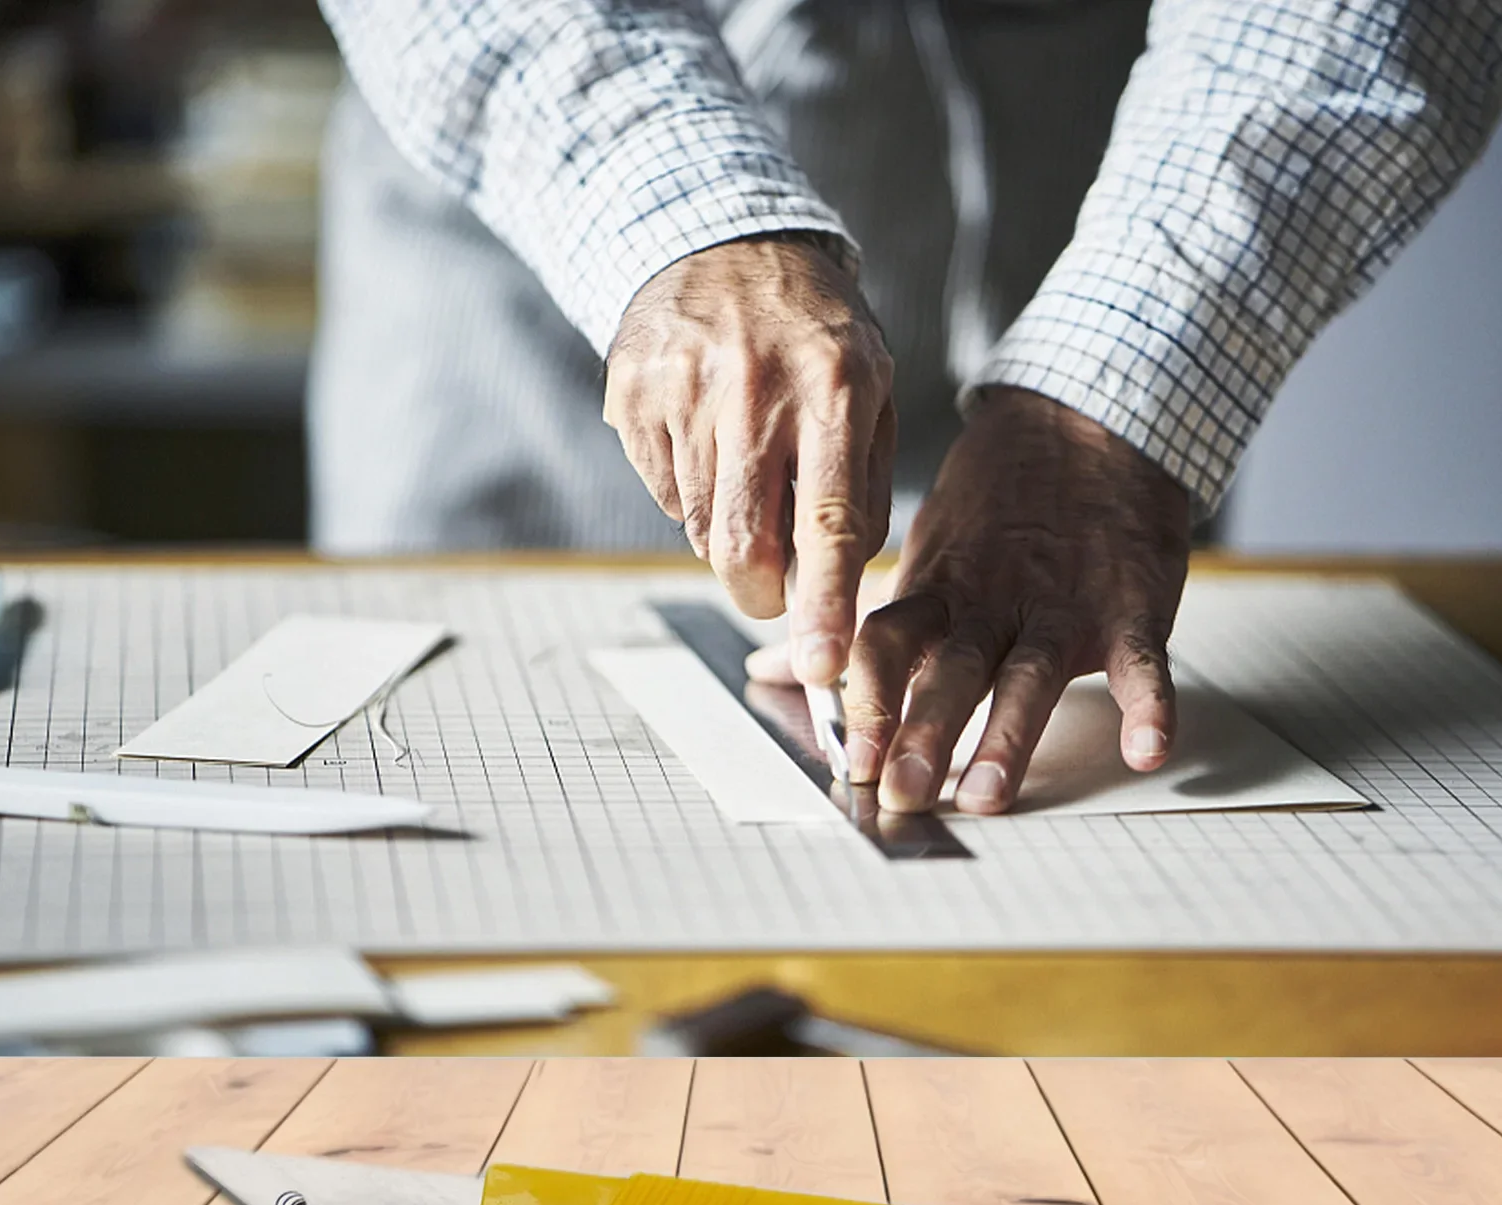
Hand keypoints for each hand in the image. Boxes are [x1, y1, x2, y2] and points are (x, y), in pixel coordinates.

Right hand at [605, 235, 895, 684]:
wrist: (723, 239)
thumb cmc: (814, 334)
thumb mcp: (871, 393)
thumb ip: (864, 492)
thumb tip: (837, 588)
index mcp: (835, 386)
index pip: (829, 521)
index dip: (823, 605)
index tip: (820, 667)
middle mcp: (755, 386)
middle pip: (745, 547)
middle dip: (762, 595)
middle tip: (775, 592)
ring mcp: (682, 389)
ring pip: (701, 531)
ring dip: (730, 534)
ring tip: (748, 471)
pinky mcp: (630, 394)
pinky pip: (663, 497)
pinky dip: (690, 495)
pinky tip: (707, 440)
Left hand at [846, 387, 1189, 813]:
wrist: (1088, 423)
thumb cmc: (998, 508)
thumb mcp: (921, 556)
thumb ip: (861, 628)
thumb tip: (770, 672)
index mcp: (939, 594)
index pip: (888, 643)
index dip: (866, 698)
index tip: (849, 758)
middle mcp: (993, 603)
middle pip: (952, 671)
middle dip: (923, 733)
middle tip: (900, 791)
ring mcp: (1063, 607)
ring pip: (1031, 675)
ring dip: (1008, 736)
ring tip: (987, 794)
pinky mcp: (1130, 609)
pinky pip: (1141, 662)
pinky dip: (1150, 704)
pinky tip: (1146, 749)